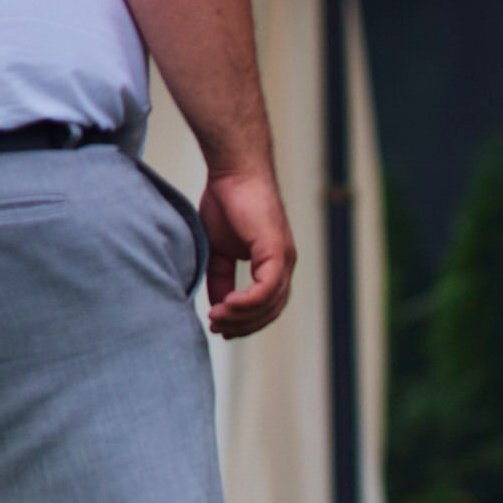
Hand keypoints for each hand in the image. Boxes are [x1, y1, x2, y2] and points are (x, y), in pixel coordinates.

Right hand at [200, 168, 295, 338]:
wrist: (233, 172)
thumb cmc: (227, 203)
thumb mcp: (219, 249)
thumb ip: (221, 277)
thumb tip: (218, 305)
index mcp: (274, 266)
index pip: (266, 306)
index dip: (245, 322)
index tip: (222, 329)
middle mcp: (284, 265)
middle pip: (270, 311)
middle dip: (243, 325)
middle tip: (218, 330)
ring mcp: (284, 259)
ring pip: (269, 303)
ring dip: (241, 316)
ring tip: (217, 319)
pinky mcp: (277, 251)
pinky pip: (266, 288)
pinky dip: (248, 302)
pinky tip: (227, 305)